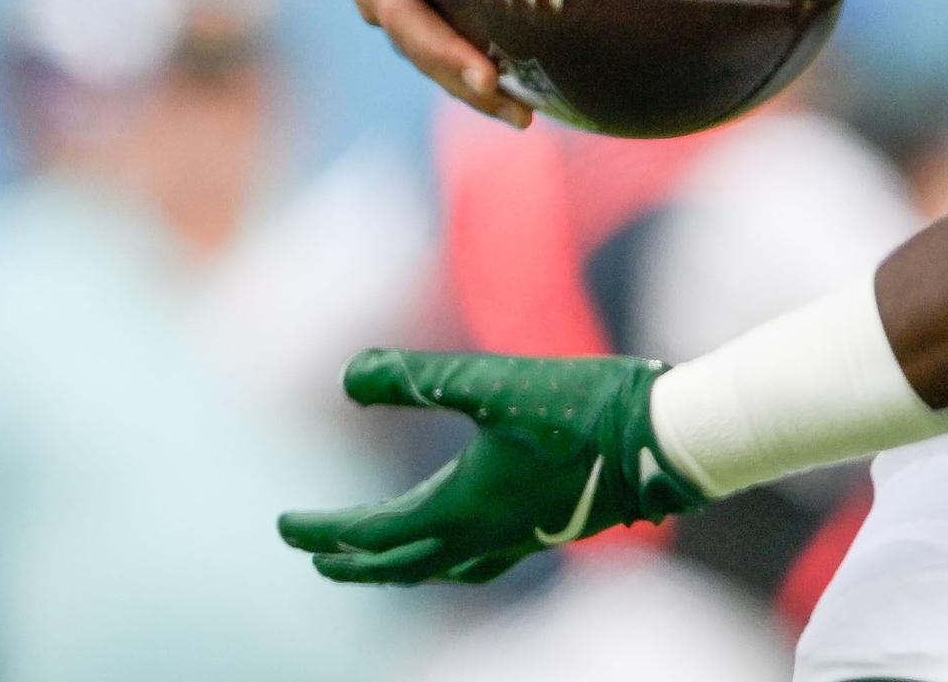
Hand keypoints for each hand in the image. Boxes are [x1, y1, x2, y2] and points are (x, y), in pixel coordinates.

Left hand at [277, 350, 708, 584]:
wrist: (665, 438)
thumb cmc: (581, 405)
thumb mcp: (490, 381)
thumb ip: (415, 378)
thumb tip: (346, 380)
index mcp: (462, 507)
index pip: (372, 533)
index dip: (323, 531)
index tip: (283, 527)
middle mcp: (485, 536)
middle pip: (400, 564)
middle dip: (352, 562)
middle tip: (313, 556)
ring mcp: (519, 539)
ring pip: (441, 568)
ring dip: (398, 566)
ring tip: (376, 561)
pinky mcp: (547, 529)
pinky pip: (480, 560)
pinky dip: (448, 559)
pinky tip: (459, 542)